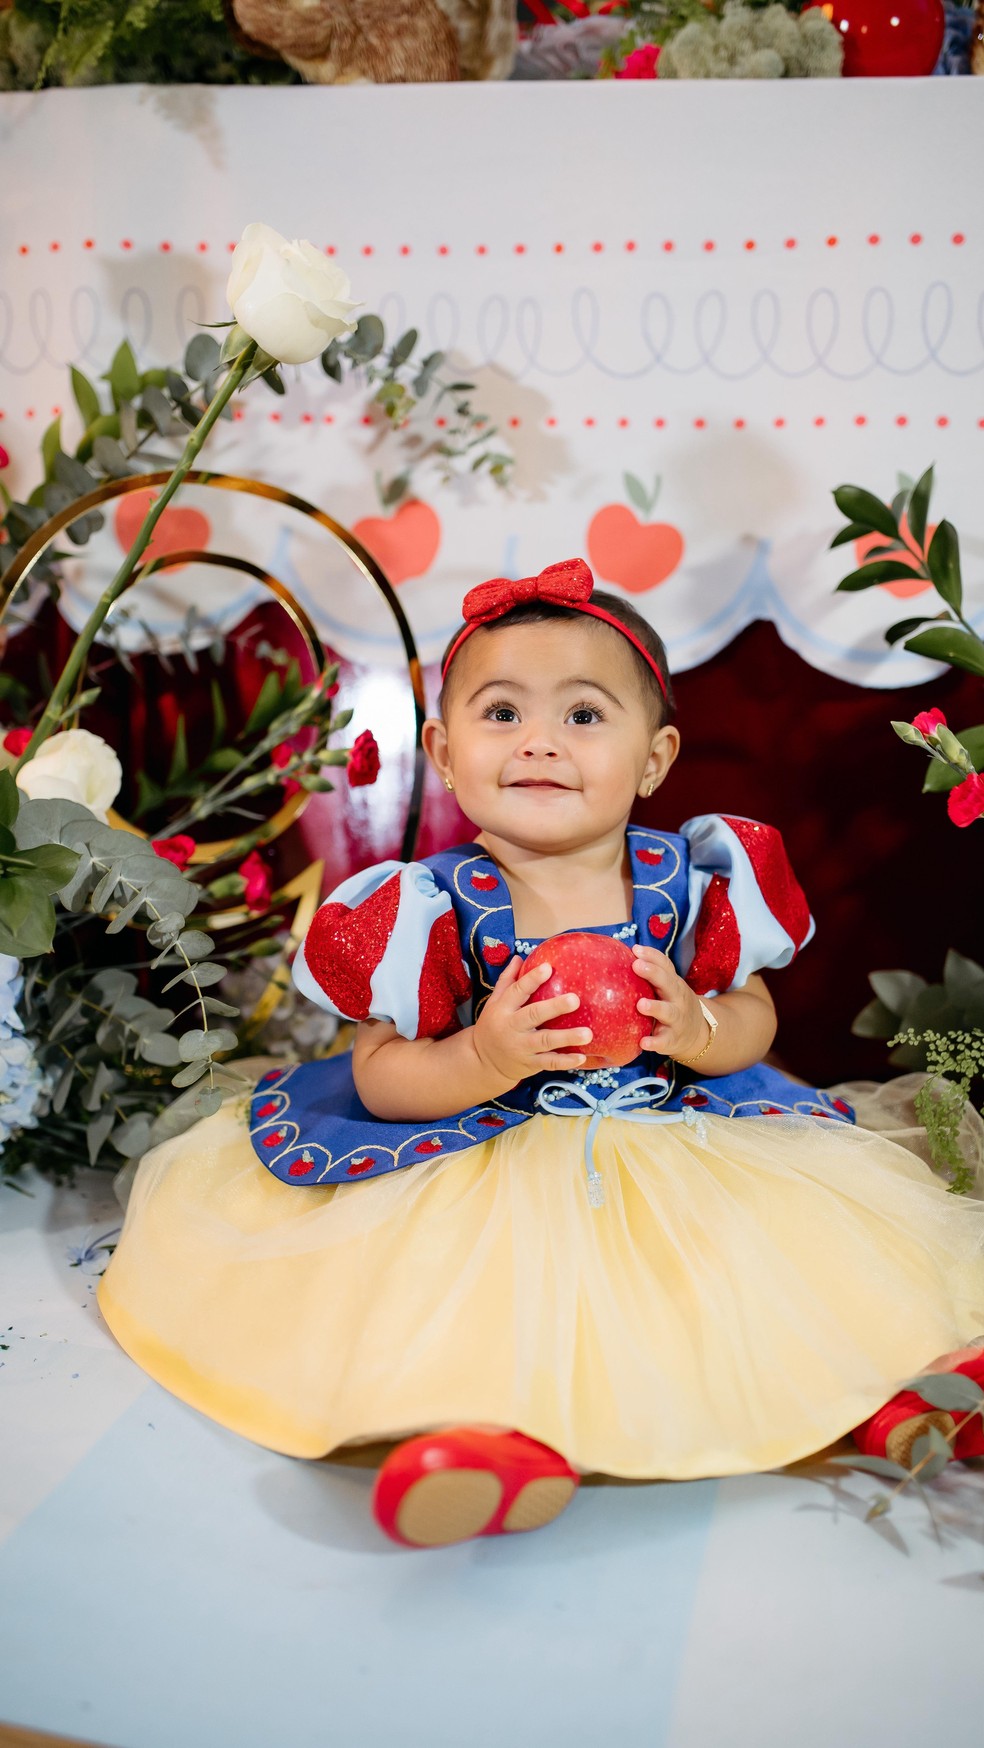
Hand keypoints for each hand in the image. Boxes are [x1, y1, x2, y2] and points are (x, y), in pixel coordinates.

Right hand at [471, 955, 592, 1083]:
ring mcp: (521, 1047)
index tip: (548, 968)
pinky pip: (549, 1063)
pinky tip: (582, 1057)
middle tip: (575, 1000)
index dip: (532, 980)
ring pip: (545, 1041)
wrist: (483, 1062)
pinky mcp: (529, 1064)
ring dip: (566, 1037)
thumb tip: (519, 957)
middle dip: (554, 1007)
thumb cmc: (492, 1026)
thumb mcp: (494, 1003)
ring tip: (587, 1033)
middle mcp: (511, 1027)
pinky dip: (565, 1061)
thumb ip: (507, 981)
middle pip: (533, 1015)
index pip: (517, 991)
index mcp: (502, 1009)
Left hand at [631, 945, 709, 1060]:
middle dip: (653, 973)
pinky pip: (663, 1041)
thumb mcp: (667, 987)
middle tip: (637, 965)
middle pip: (668, 983)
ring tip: (641, 1005)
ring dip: (655, 1007)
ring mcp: (677, 1019)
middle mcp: (677, 998)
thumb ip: (650, 973)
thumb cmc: (672, 1003)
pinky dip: (654, 1042)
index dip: (652, 956)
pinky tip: (643, 1042)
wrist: (698, 1032)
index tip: (636, 950)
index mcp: (673, 983)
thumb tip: (625, 954)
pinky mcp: (672, 1039)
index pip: (665, 966)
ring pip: (668, 1012)